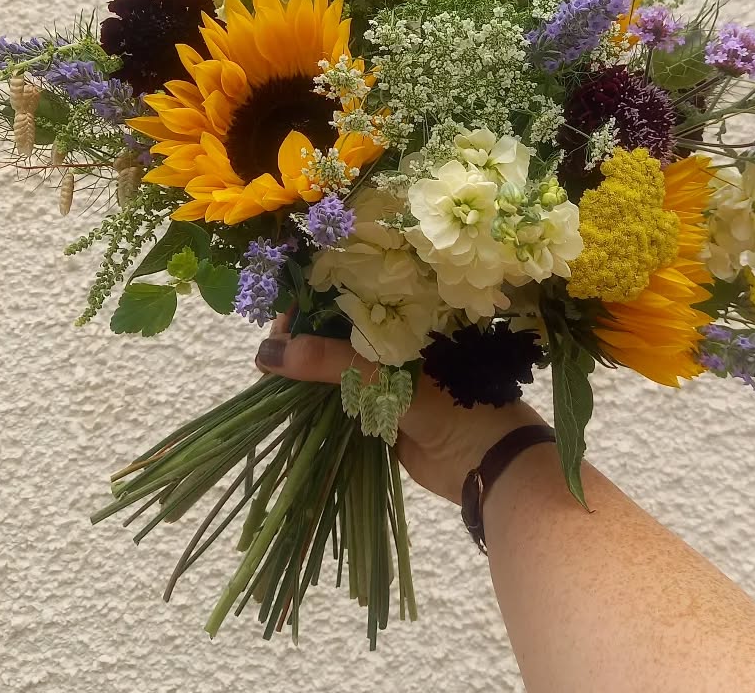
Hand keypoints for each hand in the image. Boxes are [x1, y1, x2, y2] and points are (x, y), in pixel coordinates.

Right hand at [255, 314, 543, 503]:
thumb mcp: (386, 376)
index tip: (279, 308)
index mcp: (406, 314)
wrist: (488, 463)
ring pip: (335, 363)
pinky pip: (340, 396)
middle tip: (269, 346)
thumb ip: (329, 361)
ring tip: (269, 368)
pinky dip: (315, 395)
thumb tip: (267, 352)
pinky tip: (288, 395)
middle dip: (302, 334)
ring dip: (305, 366)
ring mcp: (386, 376)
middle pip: (337, 329)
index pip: (350, 292)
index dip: (313, 296)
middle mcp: (394, 339)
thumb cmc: (450, 404)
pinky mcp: (380, 409)